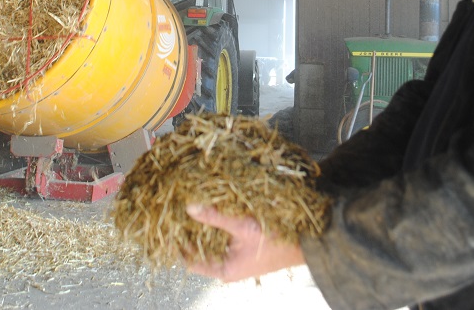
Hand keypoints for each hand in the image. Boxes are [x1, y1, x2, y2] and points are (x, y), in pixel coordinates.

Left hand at [185, 204, 305, 281]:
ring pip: (212, 239)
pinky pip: (224, 234)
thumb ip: (215, 217)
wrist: (308, 241)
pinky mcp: (244, 245)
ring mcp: (236, 256)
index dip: (176, 244)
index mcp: (224, 270)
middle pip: (200, 248)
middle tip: (174, 208)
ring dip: (203, 223)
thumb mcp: (243, 227)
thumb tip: (189, 206)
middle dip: (189, 229)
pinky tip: (211, 205)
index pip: (190, 260)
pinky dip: (217, 221)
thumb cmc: (277, 240)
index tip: (165, 225)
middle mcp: (228, 266)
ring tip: (189, 202)